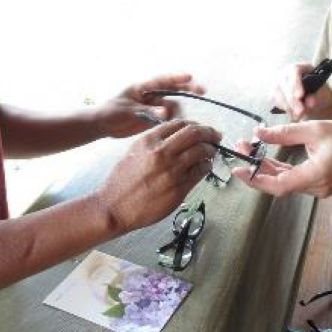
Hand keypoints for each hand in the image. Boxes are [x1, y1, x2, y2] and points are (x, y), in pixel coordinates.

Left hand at [94, 73, 204, 138]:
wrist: (102, 126)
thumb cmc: (110, 112)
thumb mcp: (127, 111)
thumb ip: (147, 112)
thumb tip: (165, 113)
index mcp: (142, 87)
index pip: (162, 80)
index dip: (176, 77)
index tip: (190, 77)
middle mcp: (150, 94)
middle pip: (172, 89)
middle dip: (187, 89)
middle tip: (203, 90)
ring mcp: (152, 106)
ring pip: (172, 106)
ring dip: (178, 112)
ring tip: (181, 121)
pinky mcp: (153, 118)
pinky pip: (168, 118)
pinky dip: (174, 121)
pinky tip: (179, 127)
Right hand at [96, 119, 220, 231]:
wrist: (115, 207)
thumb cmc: (121, 181)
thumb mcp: (134, 152)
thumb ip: (154, 141)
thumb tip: (175, 136)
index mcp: (149, 141)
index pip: (178, 124)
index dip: (194, 124)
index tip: (200, 128)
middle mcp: (162, 152)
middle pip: (194, 133)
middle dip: (209, 132)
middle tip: (216, 135)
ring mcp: (172, 171)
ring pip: (201, 152)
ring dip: (210, 150)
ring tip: (212, 151)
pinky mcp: (179, 188)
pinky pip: (200, 172)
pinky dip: (206, 167)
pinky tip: (205, 167)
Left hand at [231, 120, 331, 197]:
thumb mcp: (315, 129)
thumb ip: (285, 133)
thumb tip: (258, 133)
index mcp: (317, 175)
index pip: (279, 185)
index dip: (255, 179)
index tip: (238, 169)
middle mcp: (317, 188)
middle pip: (279, 185)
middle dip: (257, 169)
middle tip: (241, 149)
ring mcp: (319, 188)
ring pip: (285, 183)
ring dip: (266, 169)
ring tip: (249, 150)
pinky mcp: (320, 184)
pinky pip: (294, 180)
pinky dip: (279, 170)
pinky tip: (266, 158)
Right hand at [273, 63, 331, 121]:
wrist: (315, 101)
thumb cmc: (320, 93)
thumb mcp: (323, 94)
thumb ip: (317, 97)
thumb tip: (310, 102)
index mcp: (301, 67)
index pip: (294, 70)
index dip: (296, 83)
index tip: (300, 96)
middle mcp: (287, 72)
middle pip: (284, 83)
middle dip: (292, 99)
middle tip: (300, 111)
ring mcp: (279, 82)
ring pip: (277, 92)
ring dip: (288, 105)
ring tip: (299, 115)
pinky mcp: (274, 92)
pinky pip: (275, 100)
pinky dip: (284, 108)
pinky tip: (293, 113)